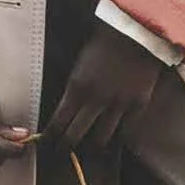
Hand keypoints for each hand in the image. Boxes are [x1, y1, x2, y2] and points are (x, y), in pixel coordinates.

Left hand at [43, 20, 165, 153]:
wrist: (137, 31)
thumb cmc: (105, 42)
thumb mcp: (80, 64)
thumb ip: (74, 88)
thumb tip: (66, 109)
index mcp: (77, 87)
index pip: (58, 122)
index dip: (51, 137)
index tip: (47, 144)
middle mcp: (96, 100)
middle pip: (76, 135)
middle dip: (66, 147)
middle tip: (62, 153)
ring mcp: (118, 104)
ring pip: (101, 138)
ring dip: (92, 147)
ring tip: (89, 152)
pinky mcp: (137, 104)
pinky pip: (125, 131)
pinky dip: (117, 138)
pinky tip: (113, 143)